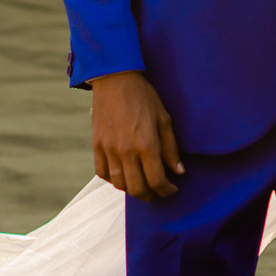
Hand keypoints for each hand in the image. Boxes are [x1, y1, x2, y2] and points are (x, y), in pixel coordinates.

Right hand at [92, 71, 182, 201]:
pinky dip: (113, 180)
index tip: (172, 189)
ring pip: (119, 184)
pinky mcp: (97, 145)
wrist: (115, 80)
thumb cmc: (144, 97)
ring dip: (132, 190)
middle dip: (151, 196)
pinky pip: (102, 173)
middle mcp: (126, 151)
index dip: (167, 191)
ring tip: (142, 185)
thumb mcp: (164, 119)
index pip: (157, 181)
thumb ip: (171, 148)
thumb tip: (178, 171)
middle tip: (158, 192)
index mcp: (146, 145)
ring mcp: (109, 149)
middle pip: (137, 188)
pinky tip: (123, 175)